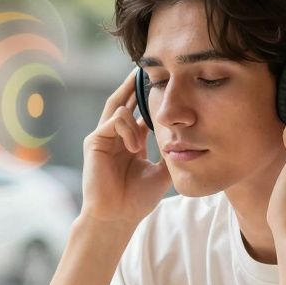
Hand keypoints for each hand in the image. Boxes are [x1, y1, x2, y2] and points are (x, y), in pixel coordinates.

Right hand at [79, 68, 171, 227]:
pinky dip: (127, 130)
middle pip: (124, 100)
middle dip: (134, 84)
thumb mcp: (162, 172)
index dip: (149, 97)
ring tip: (141, 145)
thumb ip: (171, 153)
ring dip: (135, 120)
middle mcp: (115, 135)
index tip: (164, 83)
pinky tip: (135, 148)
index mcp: (131, 140)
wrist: (118, 216)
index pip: (140, 111)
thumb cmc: (137, 199)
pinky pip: (114, 121)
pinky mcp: (95, 141)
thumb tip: (190, 140)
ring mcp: (103, 137)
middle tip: (146, 67)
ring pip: (118, 107)